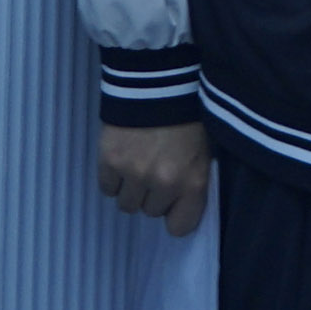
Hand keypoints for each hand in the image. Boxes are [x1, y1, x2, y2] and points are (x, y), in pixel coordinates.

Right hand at [96, 114, 214, 229]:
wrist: (158, 82)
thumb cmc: (186, 116)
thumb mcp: (203, 151)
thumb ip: (191, 181)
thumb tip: (177, 204)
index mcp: (193, 181)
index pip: (180, 227)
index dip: (174, 216)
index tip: (172, 205)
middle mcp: (163, 183)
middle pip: (150, 212)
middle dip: (152, 196)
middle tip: (154, 171)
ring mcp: (134, 173)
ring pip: (127, 204)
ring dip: (131, 189)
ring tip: (137, 166)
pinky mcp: (109, 161)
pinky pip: (107, 189)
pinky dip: (112, 179)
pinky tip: (121, 160)